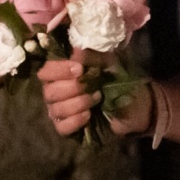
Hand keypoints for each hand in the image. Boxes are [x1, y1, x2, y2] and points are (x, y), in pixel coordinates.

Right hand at [36, 52, 153, 139]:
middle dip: (72, 89)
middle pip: (49, 92)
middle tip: (94, 87)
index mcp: (61, 73)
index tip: (79, 69)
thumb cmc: (116, 78)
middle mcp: (56, 91)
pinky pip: (62, 127)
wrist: (134, 102)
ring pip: (56, 110)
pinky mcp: (68, 127)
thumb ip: (92, 56)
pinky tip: (88, 115)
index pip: (45, 71)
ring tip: (97, 98)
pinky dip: (75, 121)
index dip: (58, 70)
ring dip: (78, 104)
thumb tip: (75, 52)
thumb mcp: (109, 62)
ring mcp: (60, 110)